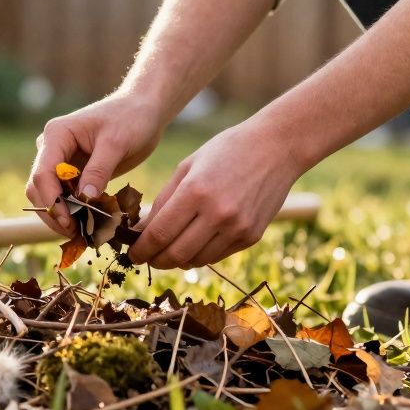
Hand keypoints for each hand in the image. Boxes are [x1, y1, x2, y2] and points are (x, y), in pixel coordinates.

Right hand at [26, 94, 165, 235]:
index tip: (70, 222)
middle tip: (78, 234)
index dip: (52, 201)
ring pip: (49, 196)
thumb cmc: (131, 119)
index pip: (42, 174)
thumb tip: (84, 201)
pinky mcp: (73, 174)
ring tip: (85, 232)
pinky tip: (91, 224)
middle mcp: (52, 149)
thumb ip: (99, 170)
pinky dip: (75, 212)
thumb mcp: (117, 143)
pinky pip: (66, 197)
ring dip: (63, 216)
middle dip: (55, 213)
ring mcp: (61, 162)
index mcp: (56, 135)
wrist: (143, 112)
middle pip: (39, 189)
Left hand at [128, 121, 302, 268]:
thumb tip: (141, 231)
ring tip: (168, 252)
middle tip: (147, 258)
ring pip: (196, 260)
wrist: (276, 148)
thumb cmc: (226, 151)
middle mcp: (217, 213)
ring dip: (177, 261)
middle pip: (176, 254)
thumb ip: (163, 201)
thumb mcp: (188, 167)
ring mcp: (237, 228)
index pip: (159, 234)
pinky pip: (217, 256)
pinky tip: (193, 245)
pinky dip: (200, 255)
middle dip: (155, 260)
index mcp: (195, 191)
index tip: (133, 254)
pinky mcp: (252, 236)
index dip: (141, 250)